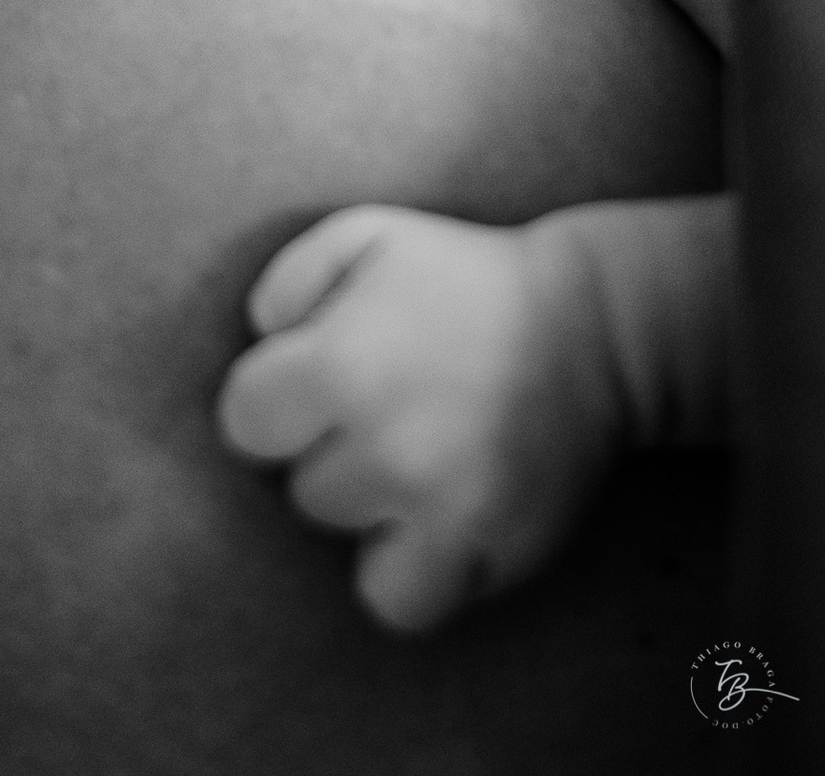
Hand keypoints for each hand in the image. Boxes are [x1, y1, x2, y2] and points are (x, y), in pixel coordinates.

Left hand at [217, 205, 621, 630]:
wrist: (595, 326)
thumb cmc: (464, 277)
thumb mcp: (364, 235)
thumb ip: (285, 285)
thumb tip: (261, 347)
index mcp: (339, 366)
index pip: (244, 422)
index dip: (277, 399)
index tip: (322, 378)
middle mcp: (384, 447)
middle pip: (300, 487)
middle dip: (334, 448)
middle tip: (392, 406)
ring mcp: (439, 508)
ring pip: (346, 541)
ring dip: (373, 506)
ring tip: (422, 454)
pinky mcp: (488, 550)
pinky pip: (401, 602)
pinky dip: (409, 570)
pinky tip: (435, 518)